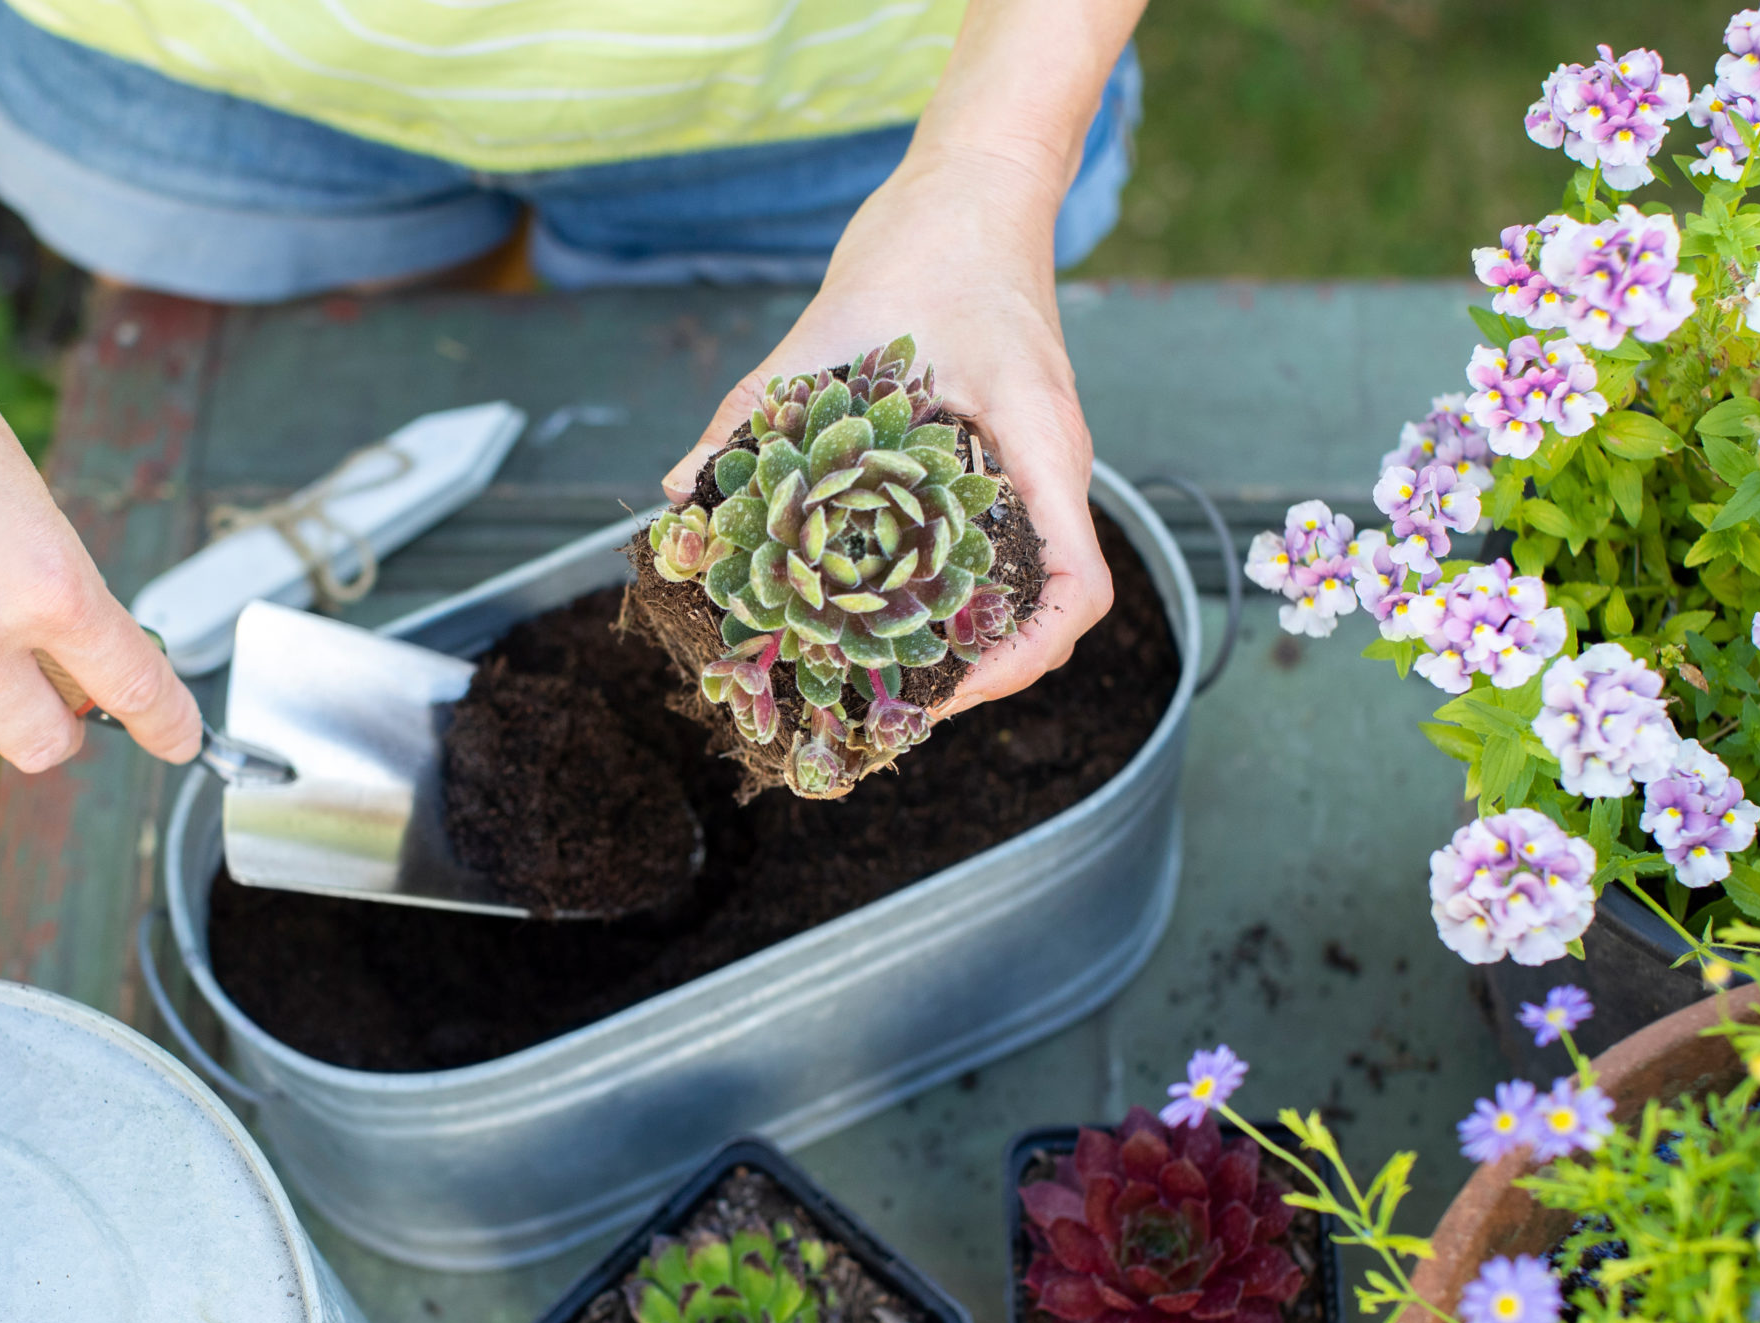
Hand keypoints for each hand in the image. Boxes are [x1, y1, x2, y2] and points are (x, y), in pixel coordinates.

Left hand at [659, 149, 1113, 718]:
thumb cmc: (930, 240)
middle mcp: (1047, 469)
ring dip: (962, 636)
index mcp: (1040, 446)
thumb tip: (683, 488)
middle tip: (891, 702)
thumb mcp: (832, 327)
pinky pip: (992, 545)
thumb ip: (758, 408)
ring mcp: (1028, 468)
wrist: (975, 183)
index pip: (1076, 588)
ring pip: (1021, 585)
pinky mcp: (1000, 456)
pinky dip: (943, 587)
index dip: (1023, 659)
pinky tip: (871, 599)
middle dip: (980, 670)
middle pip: (1046, 611)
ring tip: (878, 670)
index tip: (952, 688)